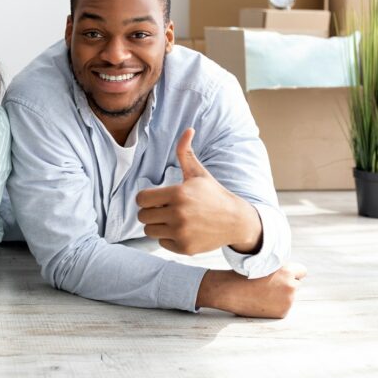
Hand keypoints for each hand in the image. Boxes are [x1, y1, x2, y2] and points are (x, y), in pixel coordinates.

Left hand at [137, 128, 261, 255]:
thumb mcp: (199, 174)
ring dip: (157, 225)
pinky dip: (168, 238)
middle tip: (164, 209)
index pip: (141, 199)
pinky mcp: (185, 248)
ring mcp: (181, 232)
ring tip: (172, 219)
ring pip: (149, 230)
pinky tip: (182, 231)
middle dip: (151, 212)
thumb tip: (188, 129)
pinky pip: (161, 243)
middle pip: (142, 216)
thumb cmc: (213, 194)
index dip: (146, 198)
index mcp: (178, 193)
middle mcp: (178, 214)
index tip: (157, 198)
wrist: (236, 221)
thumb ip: (186, 152)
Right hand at [196, 263, 306, 317]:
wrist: (230, 291)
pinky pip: (283, 307)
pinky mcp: (282, 313)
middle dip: (286, 285)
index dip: (292, 273)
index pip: (302, 271)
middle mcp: (291, 286)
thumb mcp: (263, 264)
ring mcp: (288, 301)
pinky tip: (262, 302)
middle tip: (269, 285)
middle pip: (296, 285)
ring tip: (262, 293)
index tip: (283, 275)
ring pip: (290, 297)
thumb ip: (278, 269)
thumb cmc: (244, 274)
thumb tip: (290, 274)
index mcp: (287, 271)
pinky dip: (275, 306)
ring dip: (280, 296)